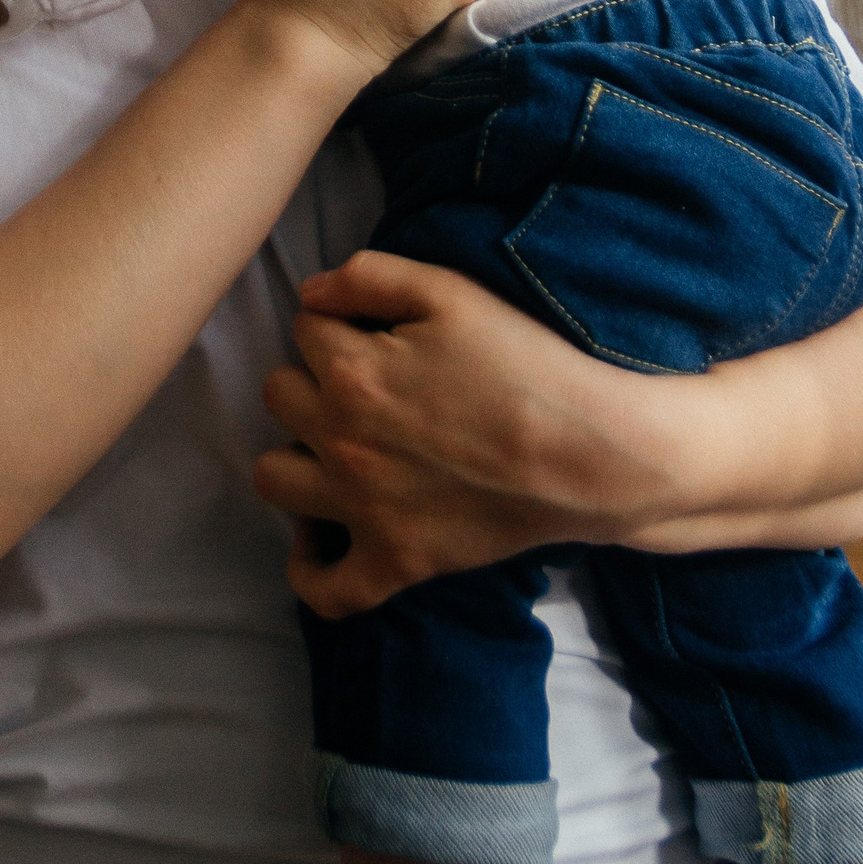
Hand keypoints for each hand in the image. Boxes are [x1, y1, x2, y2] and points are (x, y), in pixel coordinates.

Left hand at [254, 250, 667, 613]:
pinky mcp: (395, 563)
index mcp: (352, 373)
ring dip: (297, 453)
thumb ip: (367, 275)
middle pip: (279, 395)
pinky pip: (324, 588)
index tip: (381, 333)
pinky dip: (311, 566)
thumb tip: (309, 294)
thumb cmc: (522, 363)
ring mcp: (363, 511)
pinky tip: (322, 533)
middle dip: (313, 378)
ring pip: (273, 478)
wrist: (589, 453)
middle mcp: (343, 442)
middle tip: (367, 382)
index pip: (304, 328)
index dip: (341, 322)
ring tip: (340, 442)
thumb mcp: (449, 291)